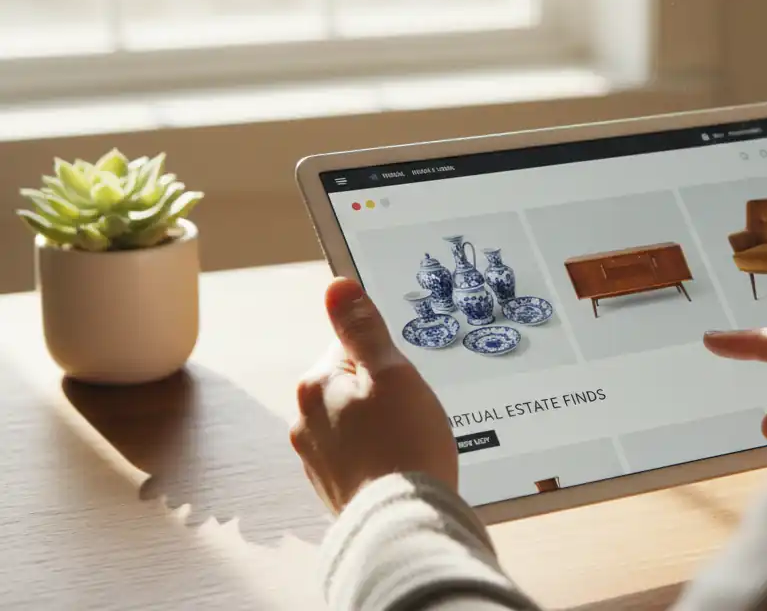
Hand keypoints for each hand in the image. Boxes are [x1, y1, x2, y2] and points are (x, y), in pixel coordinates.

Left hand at [290, 278, 458, 512]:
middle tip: (414, 414)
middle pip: (354, 387)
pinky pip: (362, 457)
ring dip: (385, 428)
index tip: (406, 382)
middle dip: (387, 395)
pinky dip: (382, 458)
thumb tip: (338, 287)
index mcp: (316, 386)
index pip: (353, 349)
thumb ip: (363, 329)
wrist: (403, 525)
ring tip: (412, 444)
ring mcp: (317, 459)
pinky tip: (403, 468)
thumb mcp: (393, 374)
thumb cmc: (404, 447)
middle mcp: (305, 422)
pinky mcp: (334, 488)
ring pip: (359, 423)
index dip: (388, 361)